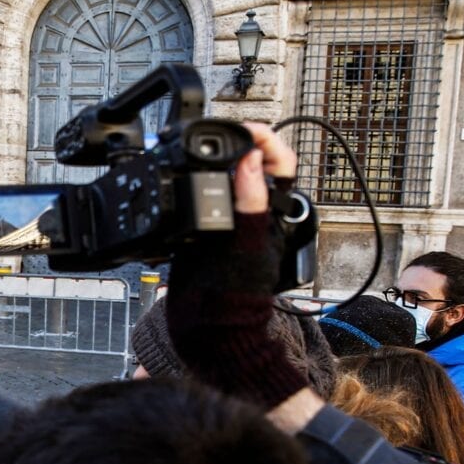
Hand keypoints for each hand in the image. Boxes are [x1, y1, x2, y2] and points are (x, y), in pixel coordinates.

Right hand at [164, 123, 306, 408]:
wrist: (209, 334)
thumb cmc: (234, 298)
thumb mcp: (241, 246)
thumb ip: (248, 203)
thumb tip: (251, 160)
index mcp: (271, 215)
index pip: (279, 163)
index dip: (265, 140)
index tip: (243, 129)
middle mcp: (256, 217)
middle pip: (253, 165)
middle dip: (237, 144)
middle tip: (214, 133)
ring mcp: (233, 227)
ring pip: (229, 181)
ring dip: (216, 163)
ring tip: (199, 150)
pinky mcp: (210, 237)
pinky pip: (208, 201)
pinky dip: (197, 187)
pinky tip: (184, 184)